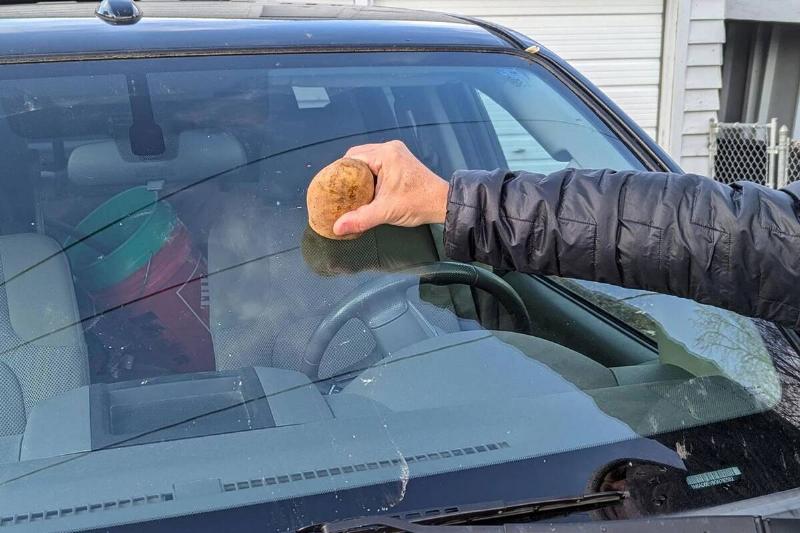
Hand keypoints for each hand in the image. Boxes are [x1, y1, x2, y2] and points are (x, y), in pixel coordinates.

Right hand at [332, 141, 448, 236]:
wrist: (442, 203)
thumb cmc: (420, 202)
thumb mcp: (385, 212)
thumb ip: (360, 219)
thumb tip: (338, 227)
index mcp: (385, 154)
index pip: (352, 158)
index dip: (339, 172)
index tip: (331, 186)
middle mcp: (390, 149)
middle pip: (357, 157)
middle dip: (347, 173)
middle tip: (339, 190)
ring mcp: (396, 154)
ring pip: (367, 160)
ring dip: (358, 174)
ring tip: (350, 190)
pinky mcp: (400, 162)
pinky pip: (377, 164)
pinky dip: (369, 175)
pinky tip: (365, 188)